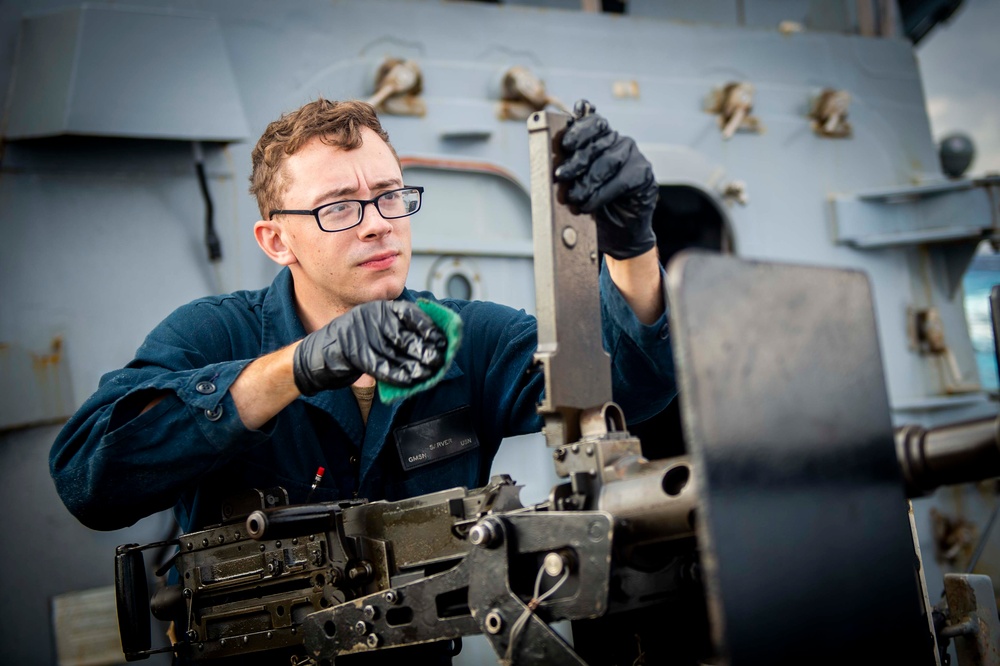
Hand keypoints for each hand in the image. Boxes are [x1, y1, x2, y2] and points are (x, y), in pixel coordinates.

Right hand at [293, 301, 446, 395]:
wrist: (318, 355)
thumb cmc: (353, 343)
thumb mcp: (375, 329)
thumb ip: (398, 332)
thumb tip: (431, 342)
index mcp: (379, 308)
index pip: (409, 313)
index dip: (428, 327)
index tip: (442, 340)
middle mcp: (371, 318)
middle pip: (404, 336)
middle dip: (424, 350)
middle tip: (438, 360)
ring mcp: (361, 335)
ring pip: (395, 353)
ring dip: (414, 366)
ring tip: (428, 373)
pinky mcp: (354, 354)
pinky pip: (381, 366)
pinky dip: (397, 374)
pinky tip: (409, 381)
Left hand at [554, 99, 657, 259]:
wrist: (617, 234)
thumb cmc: (594, 207)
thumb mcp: (575, 186)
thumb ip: (568, 170)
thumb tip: (553, 165)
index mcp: (600, 139)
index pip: (591, 123)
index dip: (578, 129)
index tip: (566, 143)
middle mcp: (618, 143)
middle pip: (597, 142)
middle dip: (576, 160)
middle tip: (561, 176)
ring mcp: (633, 156)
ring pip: (609, 161)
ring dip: (588, 181)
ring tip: (574, 198)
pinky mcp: (643, 174)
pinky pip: (621, 181)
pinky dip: (602, 194)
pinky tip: (589, 205)